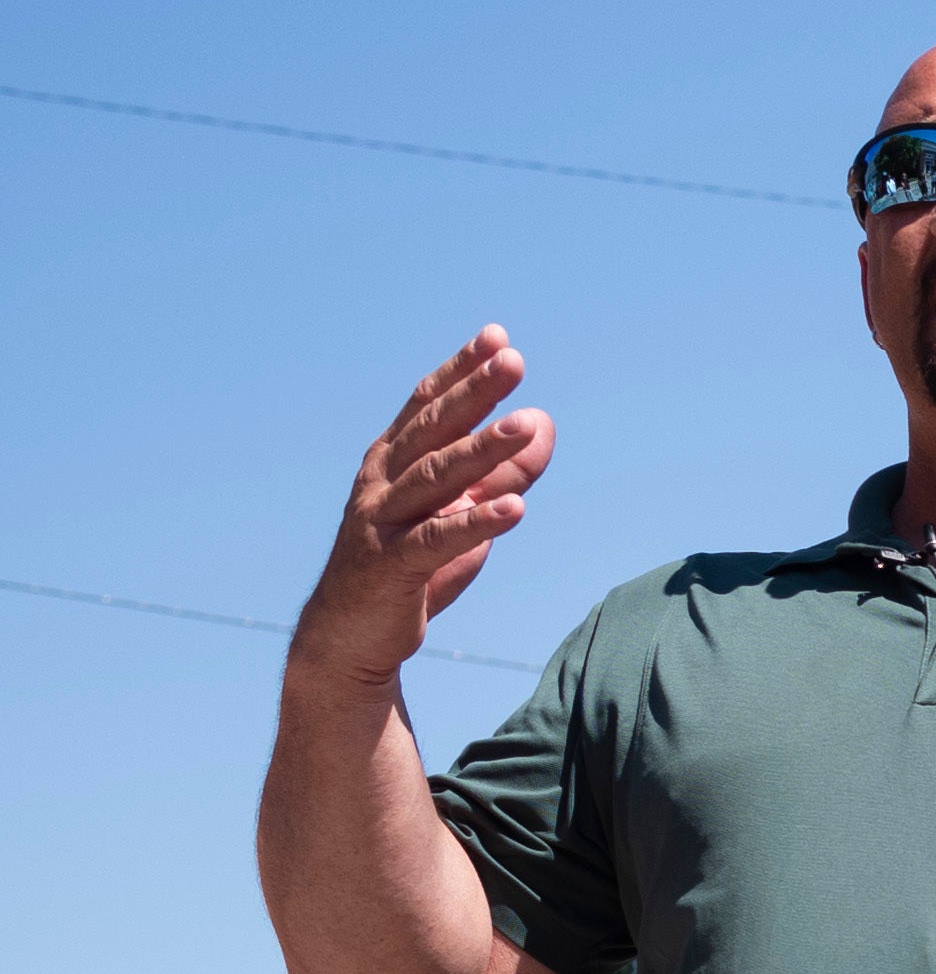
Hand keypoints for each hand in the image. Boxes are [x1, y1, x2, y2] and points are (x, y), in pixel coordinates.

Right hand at [299, 329, 554, 693]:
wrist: (353, 636)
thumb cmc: (411, 567)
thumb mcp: (464, 513)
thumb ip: (504, 471)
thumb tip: (544, 421)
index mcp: (394, 461)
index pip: (429, 405)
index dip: (461, 371)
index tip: (497, 338)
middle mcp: (382, 481)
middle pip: (433, 429)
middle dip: (474, 393)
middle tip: (512, 360)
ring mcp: (382, 521)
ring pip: (435, 477)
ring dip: (482, 451)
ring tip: (524, 426)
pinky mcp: (390, 565)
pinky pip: (438, 540)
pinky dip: (476, 523)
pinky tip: (516, 508)